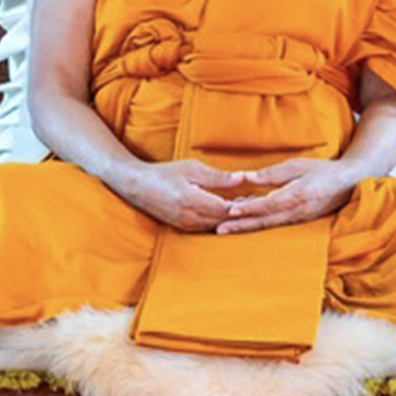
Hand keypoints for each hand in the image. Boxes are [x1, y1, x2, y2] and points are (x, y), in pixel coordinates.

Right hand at [111, 159, 246, 232]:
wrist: (136, 186)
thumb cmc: (164, 173)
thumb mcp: (192, 168)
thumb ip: (218, 177)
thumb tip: (242, 178)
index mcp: (192, 201)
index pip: (226, 208)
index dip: (244, 206)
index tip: (259, 199)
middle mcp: (190, 218)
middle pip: (224, 221)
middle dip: (242, 214)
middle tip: (259, 204)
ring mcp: (186, 225)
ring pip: (217, 226)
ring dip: (232, 218)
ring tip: (247, 206)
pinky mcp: (183, 227)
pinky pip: (208, 227)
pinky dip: (220, 220)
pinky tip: (228, 211)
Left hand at [214, 158, 362, 234]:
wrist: (350, 183)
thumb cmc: (323, 170)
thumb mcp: (297, 166)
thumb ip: (272, 174)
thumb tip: (247, 177)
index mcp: (297, 195)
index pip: (268, 204)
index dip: (249, 208)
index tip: (231, 210)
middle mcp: (297, 211)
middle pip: (264, 221)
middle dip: (241, 226)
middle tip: (219, 230)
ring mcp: (299, 219)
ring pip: (268, 225)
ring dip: (247, 227)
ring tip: (226, 228)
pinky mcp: (299, 220)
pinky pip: (276, 223)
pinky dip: (259, 223)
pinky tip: (245, 220)